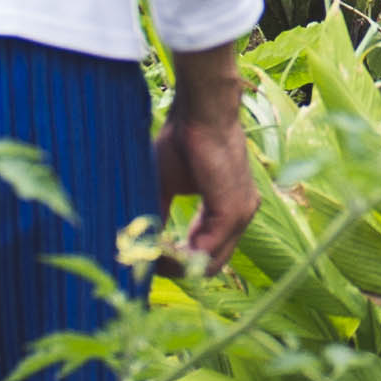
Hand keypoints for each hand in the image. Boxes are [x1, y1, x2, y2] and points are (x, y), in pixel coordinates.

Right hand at [156, 51, 258, 271]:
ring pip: (208, 263)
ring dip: (175, 264)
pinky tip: (158, 246)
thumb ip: (159, 212)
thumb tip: (139, 240)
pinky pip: (205, 251)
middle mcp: (240, 216)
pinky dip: (180, 254)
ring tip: (149, 253)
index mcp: (227, 209)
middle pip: (209, 264)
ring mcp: (241, 216)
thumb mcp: (166, 183)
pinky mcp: (233, 213)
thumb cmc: (183, 139)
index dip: (177, 259)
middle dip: (175, 267)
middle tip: (147, 260)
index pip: (206, 250)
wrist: (201, 113)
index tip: (150, 255)